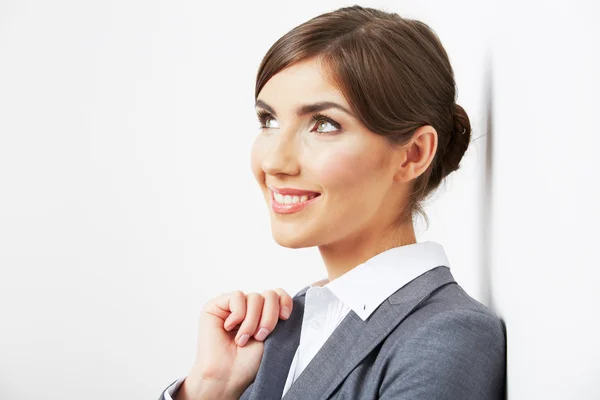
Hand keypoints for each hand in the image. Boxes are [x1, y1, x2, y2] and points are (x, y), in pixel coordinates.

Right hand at [177, 288, 292, 399]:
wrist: (227, 376)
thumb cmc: (249, 362)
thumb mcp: (273, 335)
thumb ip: (277, 313)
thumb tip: (283, 296)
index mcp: (263, 314)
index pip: (278, 294)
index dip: (284, 301)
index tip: (284, 318)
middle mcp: (248, 307)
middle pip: (269, 294)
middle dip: (269, 317)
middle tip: (260, 336)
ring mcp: (232, 306)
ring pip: (254, 296)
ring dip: (252, 321)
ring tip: (243, 339)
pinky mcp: (216, 305)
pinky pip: (237, 296)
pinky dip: (238, 315)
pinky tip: (229, 328)